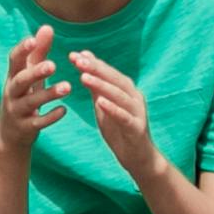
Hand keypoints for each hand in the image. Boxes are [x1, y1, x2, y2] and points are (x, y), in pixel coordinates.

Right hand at [0, 24, 70, 163]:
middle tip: (53, 65)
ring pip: (30, 102)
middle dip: (35, 73)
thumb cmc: (22, 96)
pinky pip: (38, 122)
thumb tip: (47, 26)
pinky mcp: (25, 127)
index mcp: (13, 77)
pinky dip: (50, 116)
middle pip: (20, 81)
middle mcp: (12, 93)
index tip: (32, 40)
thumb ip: (38, 52)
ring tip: (67, 87)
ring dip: (48, 94)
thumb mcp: (28, 75)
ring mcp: (17, 111)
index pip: (14, 61)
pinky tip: (64, 110)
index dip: (21, 50)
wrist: (10, 134)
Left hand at [69, 48, 162, 182]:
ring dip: (102, 85)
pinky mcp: (137, 128)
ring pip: (119, 95)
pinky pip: (124, 117)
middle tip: (78, 60)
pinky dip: (112, 108)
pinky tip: (100, 102)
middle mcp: (134, 97)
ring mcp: (137, 112)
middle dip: (96, 69)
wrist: (139, 158)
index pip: (108, 72)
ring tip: (84, 77)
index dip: (92, 63)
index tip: (74, 55)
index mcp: (126, 90)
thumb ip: (96, 86)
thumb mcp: (104, 106)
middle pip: (114, 79)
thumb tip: (85, 63)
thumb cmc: (120, 130)